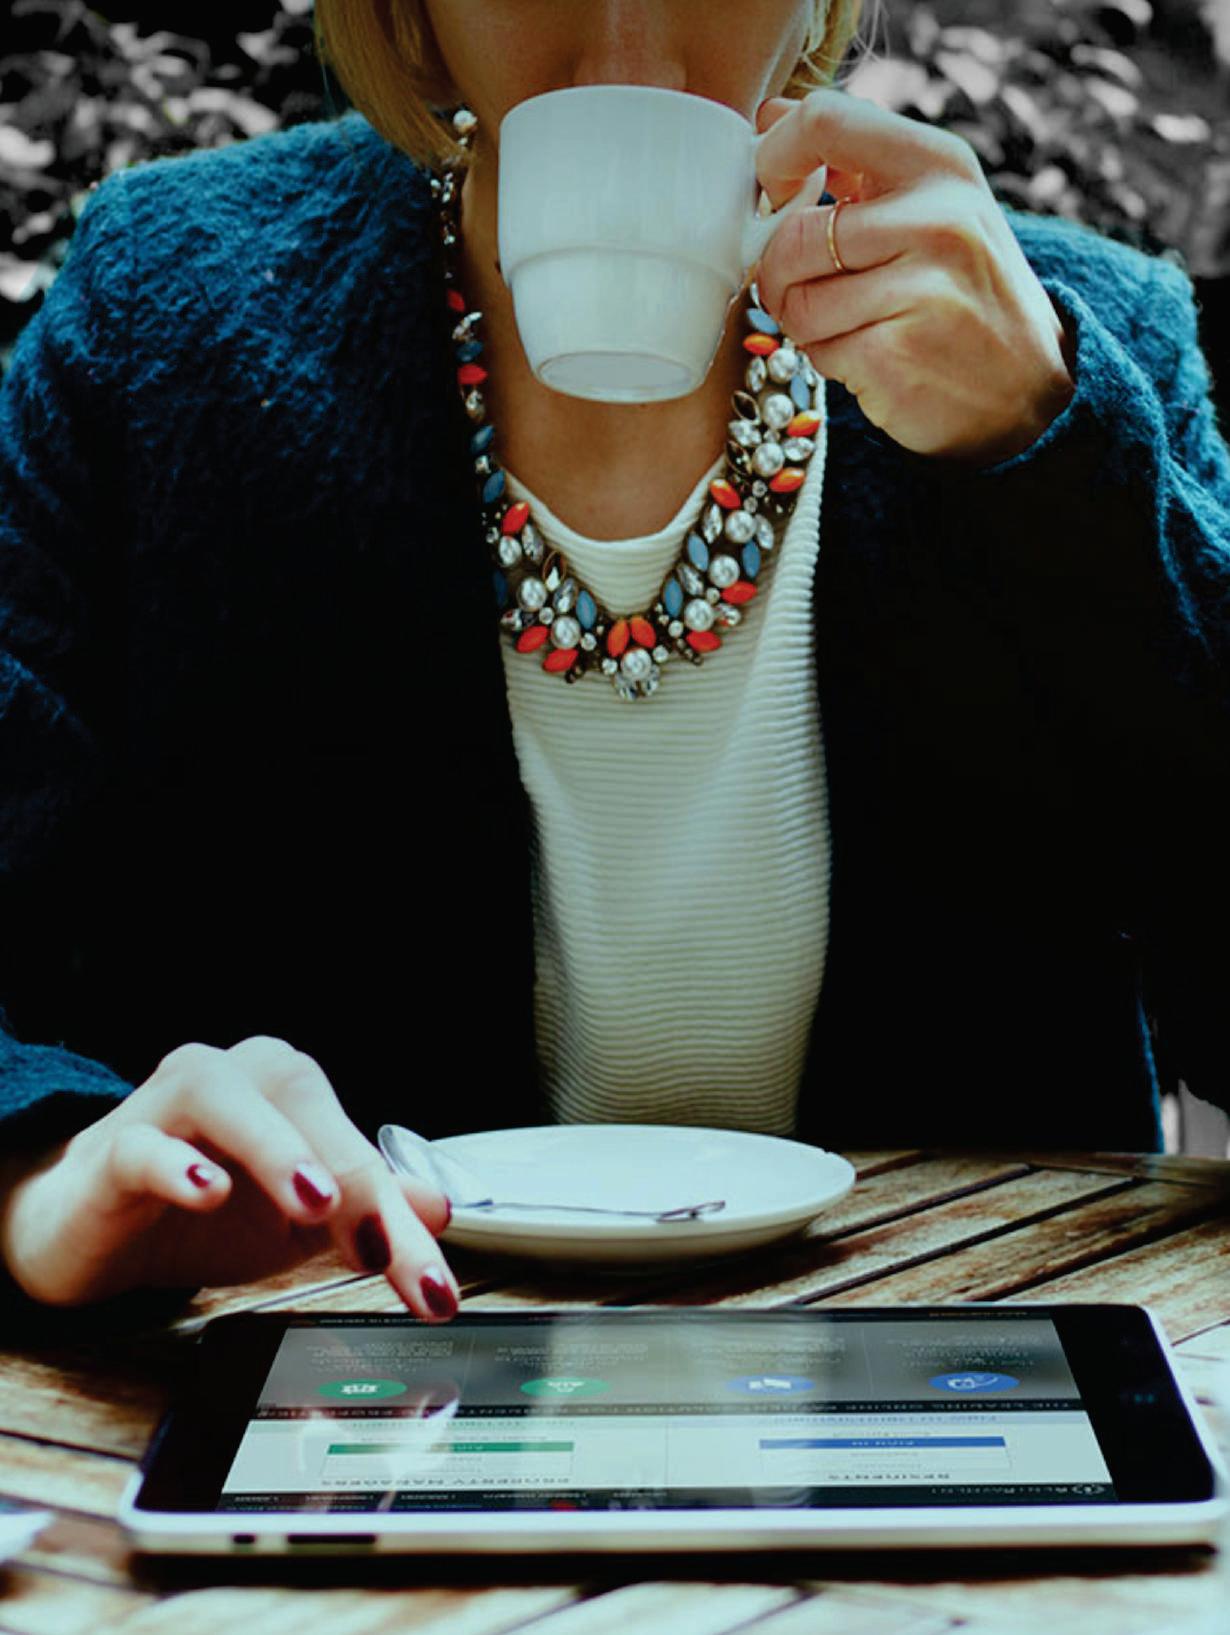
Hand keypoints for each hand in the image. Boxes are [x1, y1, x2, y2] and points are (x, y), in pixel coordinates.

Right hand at [0, 1036, 459, 1319]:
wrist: (92, 1227)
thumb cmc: (199, 1210)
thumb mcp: (296, 1224)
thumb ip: (366, 1211)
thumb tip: (439, 1208)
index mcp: (289, 1092)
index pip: (357, 1146)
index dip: (399, 1214)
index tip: (429, 1283)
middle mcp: (236, 1080)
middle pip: (305, 1107)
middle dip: (355, 1179)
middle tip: (384, 1248)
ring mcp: (168, 1107)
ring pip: (224, 1097)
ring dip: (275, 1146)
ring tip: (314, 1201)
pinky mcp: (112, 1149)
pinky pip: (143, 1145)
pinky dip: (176, 1165)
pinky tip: (206, 1192)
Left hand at [753, 88, 1075, 467]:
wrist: (1029, 389)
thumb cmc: (966, 293)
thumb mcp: (935, 205)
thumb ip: (856, 161)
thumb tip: (771, 116)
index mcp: (939, 165)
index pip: (824, 121)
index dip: (775, 157)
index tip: (775, 193)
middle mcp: (935, 219)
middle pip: (793, 237)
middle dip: (782, 275)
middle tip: (810, 290)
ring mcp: (918, 290)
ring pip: (796, 302)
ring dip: (805, 324)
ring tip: (852, 325)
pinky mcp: (894, 355)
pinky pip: (816, 352)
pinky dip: (828, 360)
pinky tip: (869, 358)